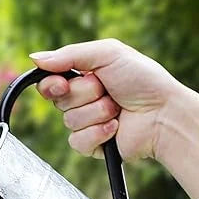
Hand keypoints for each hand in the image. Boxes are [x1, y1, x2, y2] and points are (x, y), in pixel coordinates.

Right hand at [29, 40, 184, 161]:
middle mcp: (83, 100)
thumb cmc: (143, 80)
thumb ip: (70, 54)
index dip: (51, 85)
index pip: (50, 83)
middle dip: (85, 95)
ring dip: (97, 112)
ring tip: (118, 109)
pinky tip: (116, 127)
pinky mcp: (92, 145)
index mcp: (84, 77)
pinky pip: (77, 141)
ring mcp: (87, 123)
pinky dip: (98, 132)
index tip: (61, 84)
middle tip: (107, 90)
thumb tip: (34, 58)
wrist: (163, 113)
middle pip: (59, 102)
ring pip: (69, 121)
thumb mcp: (108, 53)